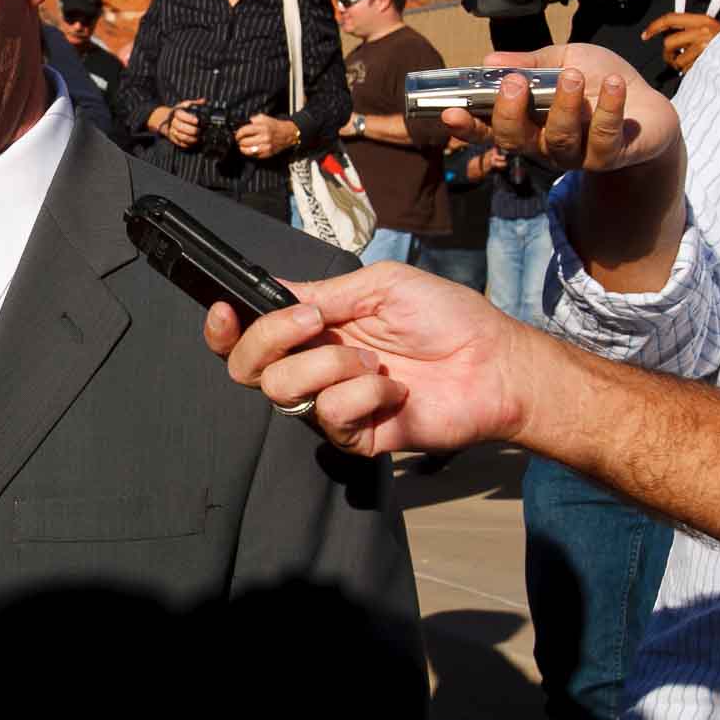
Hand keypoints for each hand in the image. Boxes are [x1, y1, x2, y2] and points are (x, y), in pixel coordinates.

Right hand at [159, 99, 205, 149]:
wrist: (167, 120)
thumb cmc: (180, 112)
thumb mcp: (186, 105)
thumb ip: (195, 103)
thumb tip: (204, 101)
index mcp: (176, 113)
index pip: (181, 115)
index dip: (189, 118)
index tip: (197, 120)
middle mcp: (173, 122)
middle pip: (181, 127)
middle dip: (193, 130)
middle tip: (201, 130)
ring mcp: (173, 132)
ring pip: (181, 136)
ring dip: (192, 138)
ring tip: (200, 138)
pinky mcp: (174, 139)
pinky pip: (181, 143)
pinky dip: (189, 144)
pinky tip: (196, 142)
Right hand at [201, 262, 542, 456]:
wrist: (494, 363)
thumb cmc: (447, 318)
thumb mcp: (382, 284)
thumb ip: (324, 292)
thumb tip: (275, 290)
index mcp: (314, 328)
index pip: (248, 335)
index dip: (224, 328)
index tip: (226, 310)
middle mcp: (314, 366)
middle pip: (248, 368)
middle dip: (269, 340)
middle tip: (316, 326)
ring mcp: (332, 403)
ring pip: (284, 390)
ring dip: (331, 366)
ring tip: (375, 361)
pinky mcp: (355, 435)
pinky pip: (331, 416)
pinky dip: (364, 396)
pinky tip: (394, 391)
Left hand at [236, 113, 299, 158]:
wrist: (288, 133)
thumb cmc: (274, 126)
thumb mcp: (264, 118)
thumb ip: (253, 119)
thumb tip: (242, 124)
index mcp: (263, 127)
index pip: (244, 131)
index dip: (238, 133)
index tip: (237, 135)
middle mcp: (264, 137)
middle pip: (244, 142)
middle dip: (240, 141)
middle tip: (240, 140)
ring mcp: (266, 146)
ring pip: (247, 150)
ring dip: (243, 148)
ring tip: (243, 146)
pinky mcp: (267, 153)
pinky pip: (254, 155)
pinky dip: (250, 152)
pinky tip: (251, 148)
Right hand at [438, 44, 679, 175]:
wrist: (648, 107)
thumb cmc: (597, 81)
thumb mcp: (563, 59)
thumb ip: (531, 61)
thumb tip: (490, 60)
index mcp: (527, 123)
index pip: (488, 130)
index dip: (467, 126)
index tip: (449, 112)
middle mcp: (544, 145)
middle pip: (515, 140)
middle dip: (510, 112)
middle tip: (514, 82)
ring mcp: (576, 155)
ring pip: (559, 139)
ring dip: (563, 106)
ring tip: (571, 76)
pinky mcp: (610, 156)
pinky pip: (603, 137)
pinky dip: (608, 107)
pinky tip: (613, 84)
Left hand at [642, 11, 719, 73]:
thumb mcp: (711, 28)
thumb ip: (691, 29)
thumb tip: (669, 34)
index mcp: (702, 20)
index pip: (670, 19)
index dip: (654, 27)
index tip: (645, 35)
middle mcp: (702, 31)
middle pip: (669, 43)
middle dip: (668, 54)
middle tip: (674, 58)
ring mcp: (704, 47)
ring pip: (677, 59)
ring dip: (680, 65)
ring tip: (691, 63)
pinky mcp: (706, 62)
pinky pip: (688, 70)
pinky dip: (691, 71)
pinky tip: (700, 67)